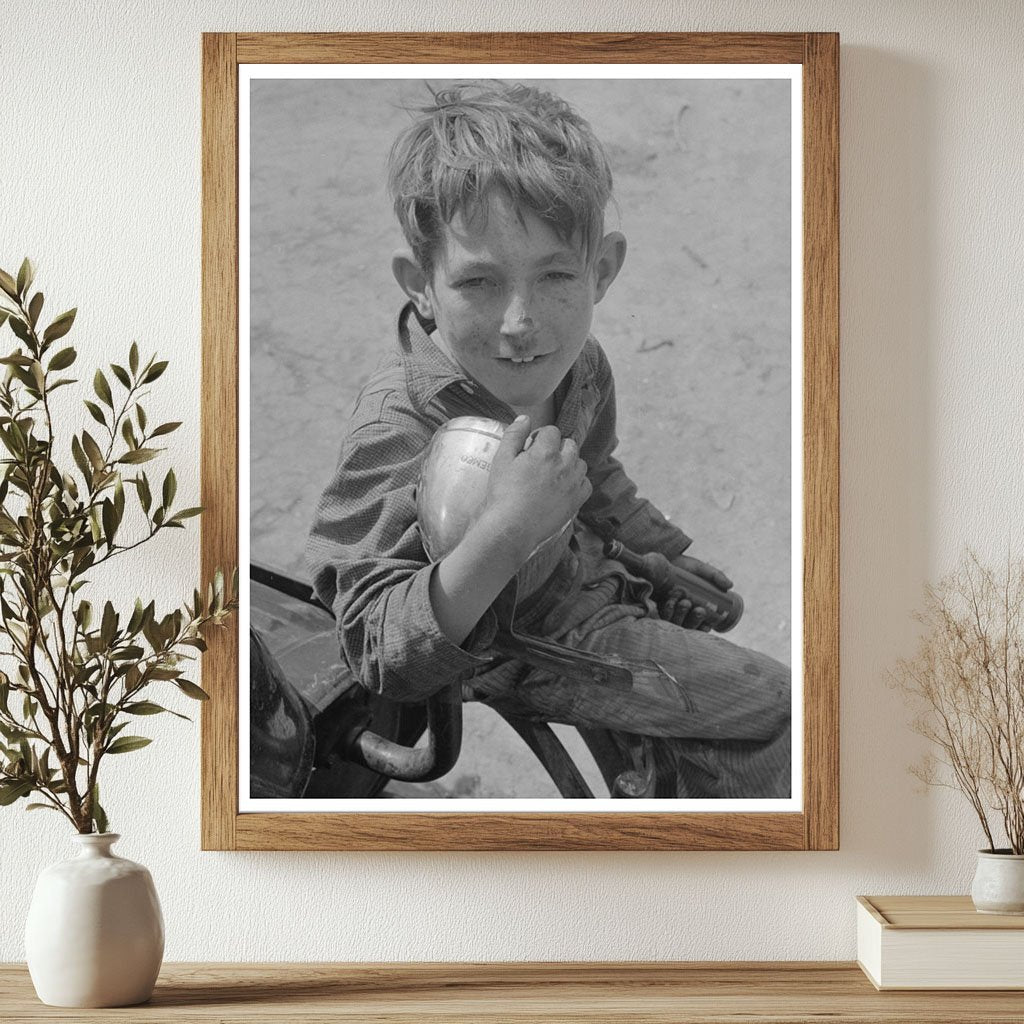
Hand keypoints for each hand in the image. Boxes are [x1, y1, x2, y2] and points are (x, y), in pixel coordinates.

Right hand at [475, 415, 590, 563]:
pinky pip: (586, 484)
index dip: (541, 436)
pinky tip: (563, 488)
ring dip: (569, 464)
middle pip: (570, 445)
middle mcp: (565, 465)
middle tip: (541, 460)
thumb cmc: (503, 493)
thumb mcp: (502, 459)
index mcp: (546, 452)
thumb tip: (524, 418)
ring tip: (553, 474)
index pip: (552, 431)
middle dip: (557, 448)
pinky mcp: (577, 501)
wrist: (512, 527)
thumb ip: (514, 435)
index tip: (532, 446)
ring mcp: (573, 484)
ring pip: (580, 463)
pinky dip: (577, 483)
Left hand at [658, 554, 733, 630]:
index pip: (702, 626)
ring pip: (675, 622)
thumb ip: (715, 575)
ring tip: (684, 601)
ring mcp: (669, 612)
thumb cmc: (683, 566)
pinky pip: (662, 616)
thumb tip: (730, 585)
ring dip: (680, 614)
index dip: (704, 627)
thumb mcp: (700, 570)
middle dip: (694, 620)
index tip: (707, 622)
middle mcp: (682, 614)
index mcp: (695, 609)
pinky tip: (670, 602)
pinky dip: (667, 610)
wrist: (663, 558)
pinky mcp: (657, 608)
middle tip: (699, 609)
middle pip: (689, 626)